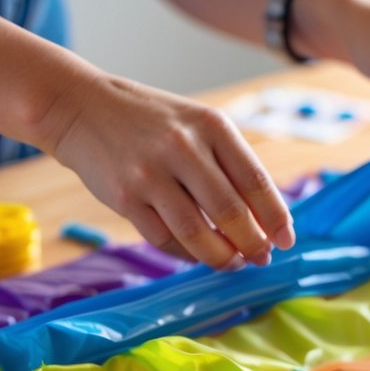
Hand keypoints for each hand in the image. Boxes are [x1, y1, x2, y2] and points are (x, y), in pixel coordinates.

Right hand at [47, 72, 293, 266]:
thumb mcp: (198, 127)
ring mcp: (151, 174)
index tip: (286, 242)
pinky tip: (197, 254)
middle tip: (261, 258)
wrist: (83, 108)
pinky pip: (165, 240)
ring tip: (233, 262)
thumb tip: (267, 222)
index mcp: (212, 126)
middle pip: (231, 213)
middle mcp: (182, 147)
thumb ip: (231, 167)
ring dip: (221, 257)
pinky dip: (187, 254)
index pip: (256, 182)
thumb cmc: (154, 123)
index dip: (276, 219)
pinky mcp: (125, 198)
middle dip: (252, 244)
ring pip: (198, 234)